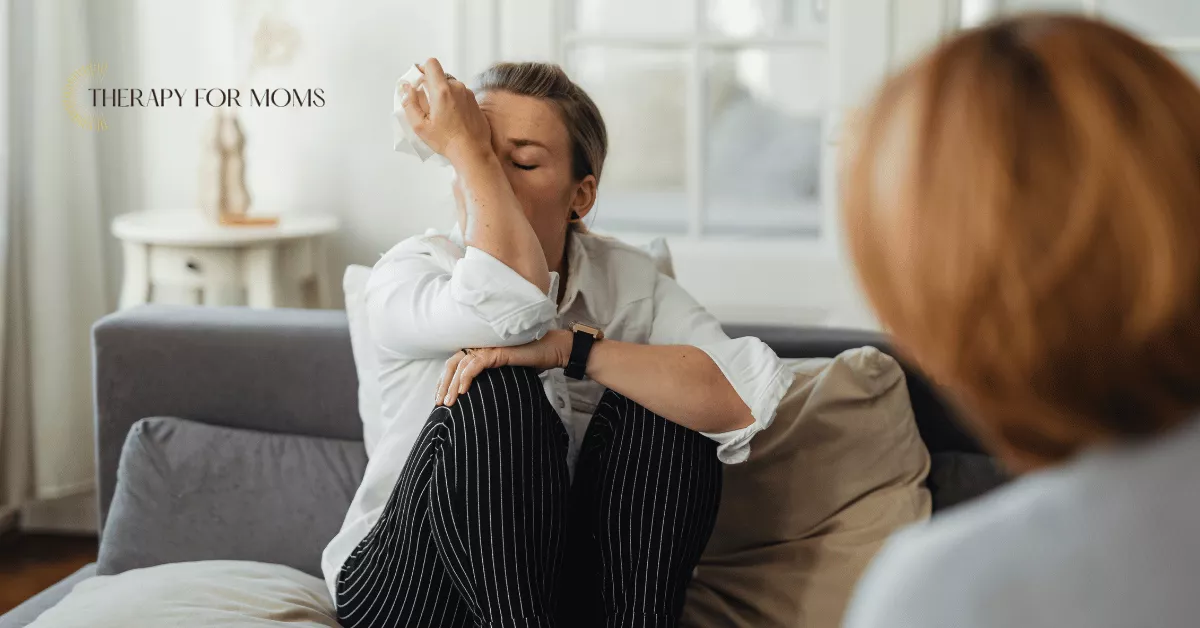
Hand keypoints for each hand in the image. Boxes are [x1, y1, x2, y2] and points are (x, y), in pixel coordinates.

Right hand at [401, 58, 492, 165]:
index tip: (419, 83)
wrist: (472, 151)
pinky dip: (454, 101)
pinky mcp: (475, 102)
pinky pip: (461, 95)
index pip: (431, 64)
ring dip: (443, 94)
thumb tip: (405, 87)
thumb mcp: (420, 125)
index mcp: (442, 90)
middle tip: (427, 105)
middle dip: (431, 86)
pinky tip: (452, 118)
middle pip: (441, 76)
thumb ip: (409, 102)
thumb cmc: (446, 141)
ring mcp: (468, 94)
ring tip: (441, 114)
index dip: (422, 69)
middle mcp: (457, 88)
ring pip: (451, 86)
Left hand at [435, 330, 571, 406]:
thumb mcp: (507, 375)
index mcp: (481, 351)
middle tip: (440, 403)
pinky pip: (475, 364)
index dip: (444, 380)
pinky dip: (466, 377)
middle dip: (443, 384)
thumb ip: (492, 380)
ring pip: (460, 365)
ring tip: (449, 402)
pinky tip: (462, 390)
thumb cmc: (533, 362)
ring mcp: (488, 347)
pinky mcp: (497, 351)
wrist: (553, 351)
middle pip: (453, 363)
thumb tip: (479, 400)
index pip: (455, 364)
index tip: (440, 398)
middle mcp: (481, 347)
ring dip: (451, 385)